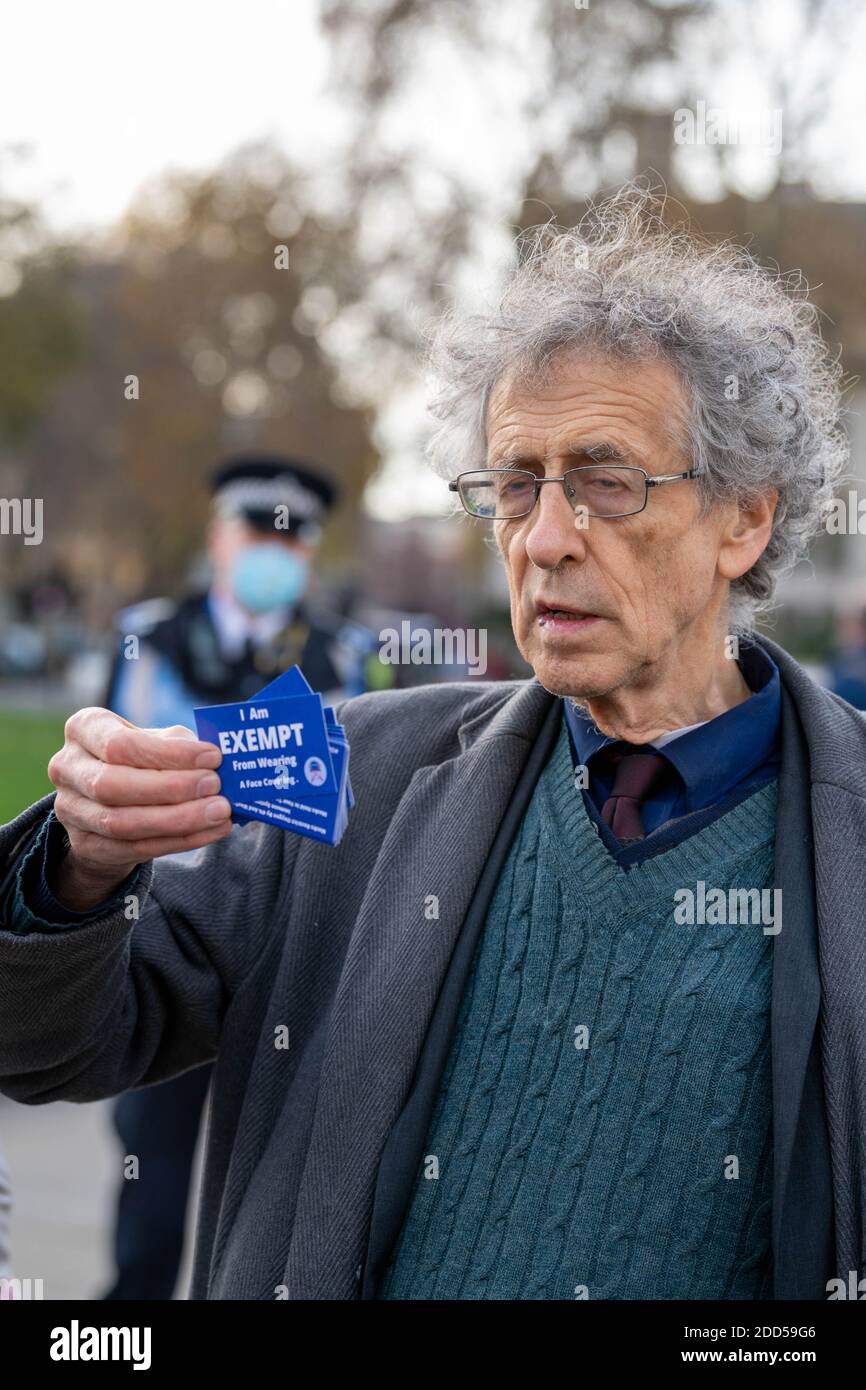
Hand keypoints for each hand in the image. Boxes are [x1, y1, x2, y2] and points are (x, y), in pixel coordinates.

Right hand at [47, 708, 231, 909]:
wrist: (106, 803)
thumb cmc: (138, 760)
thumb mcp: (154, 741)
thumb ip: (178, 745)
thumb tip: (215, 758)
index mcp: (84, 729)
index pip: (121, 744)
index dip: (169, 754)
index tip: (213, 757)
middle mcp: (67, 767)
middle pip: (115, 785)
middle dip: (172, 788)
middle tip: (215, 786)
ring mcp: (70, 810)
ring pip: (123, 822)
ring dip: (178, 819)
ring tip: (219, 812)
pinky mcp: (85, 845)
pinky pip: (135, 848)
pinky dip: (179, 841)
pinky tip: (211, 832)